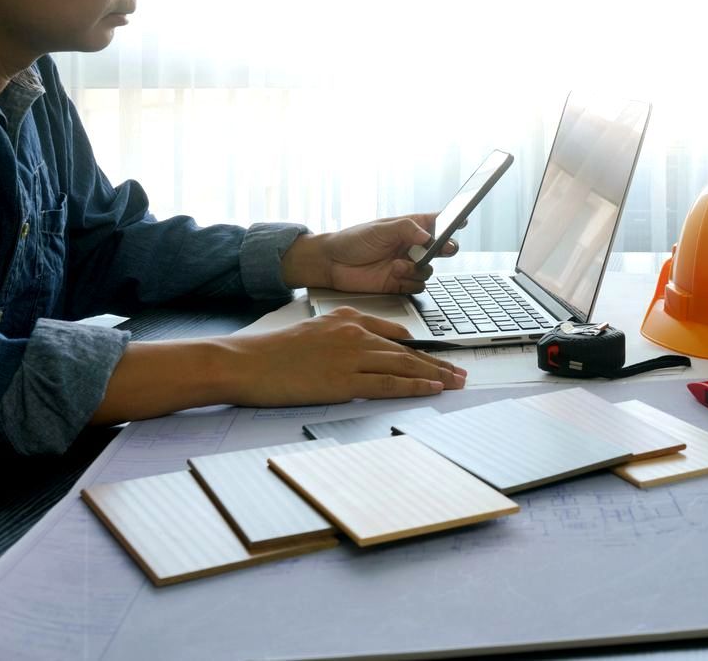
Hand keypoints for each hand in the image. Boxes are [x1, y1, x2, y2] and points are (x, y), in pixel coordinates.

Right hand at [221, 307, 466, 405]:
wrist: (246, 361)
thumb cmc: (273, 352)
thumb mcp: (313, 330)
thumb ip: (342, 335)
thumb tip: (366, 350)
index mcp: (347, 318)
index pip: (395, 333)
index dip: (421, 348)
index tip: (438, 357)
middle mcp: (354, 333)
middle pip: (407, 351)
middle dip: (438, 363)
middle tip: (460, 372)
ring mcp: (351, 357)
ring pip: (404, 365)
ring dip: (435, 375)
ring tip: (455, 382)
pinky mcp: (344, 381)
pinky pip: (389, 384)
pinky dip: (414, 386)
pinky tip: (432, 388)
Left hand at [280, 214, 458, 293]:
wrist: (332, 264)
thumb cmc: (353, 240)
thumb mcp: (380, 229)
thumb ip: (406, 229)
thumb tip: (427, 235)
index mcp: (409, 228)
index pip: (436, 223)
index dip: (451, 222)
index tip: (461, 222)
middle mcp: (411, 247)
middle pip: (440, 249)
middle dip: (445, 249)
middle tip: (443, 249)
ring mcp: (407, 266)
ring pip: (429, 271)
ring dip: (418, 269)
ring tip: (398, 266)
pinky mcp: (400, 284)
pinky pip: (418, 286)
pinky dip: (410, 283)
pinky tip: (396, 276)